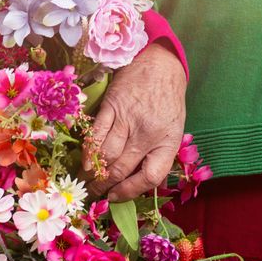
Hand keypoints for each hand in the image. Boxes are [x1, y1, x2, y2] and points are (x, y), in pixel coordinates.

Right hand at [83, 42, 187, 200]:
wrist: (161, 63)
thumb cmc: (169, 100)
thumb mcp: (175, 129)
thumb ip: (160, 155)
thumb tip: (143, 184)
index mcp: (167, 142)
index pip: (149, 177)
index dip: (130, 191)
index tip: (117, 197)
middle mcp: (147, 133)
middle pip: (122, 169)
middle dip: (105, 187)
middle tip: (95, 195)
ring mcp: (128, 119)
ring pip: (106, 156)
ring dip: (94, 174)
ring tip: (88, 182)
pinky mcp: (112, 106)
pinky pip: (96, 135)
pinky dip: (88, 152)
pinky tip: (85, 163)